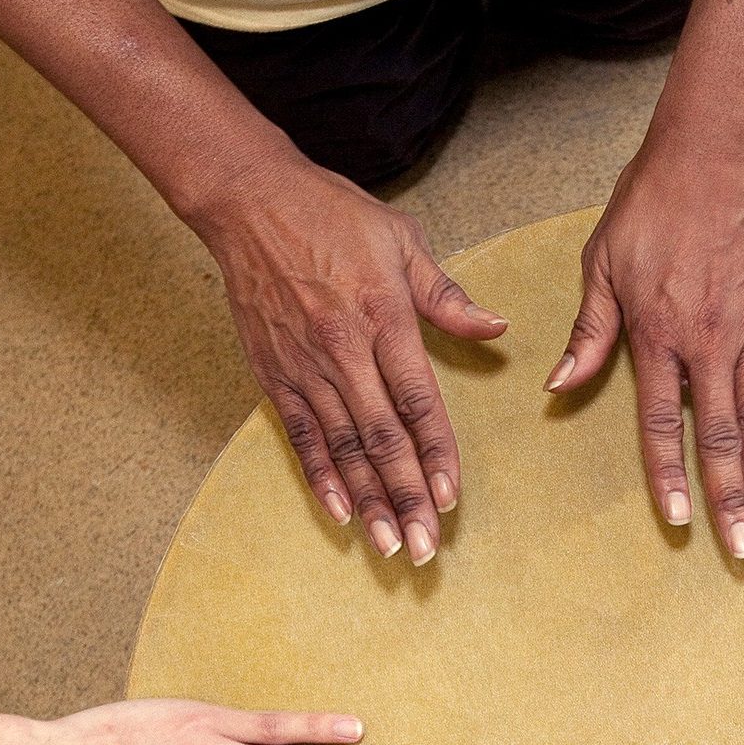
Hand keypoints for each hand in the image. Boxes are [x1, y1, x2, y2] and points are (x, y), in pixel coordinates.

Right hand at [199, 158, 507, 563]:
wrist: (246, 197)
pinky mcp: (274, 373)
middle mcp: (343, 350)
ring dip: (368, 501)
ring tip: (389, 546)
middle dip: (407, 497)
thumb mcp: (401, 240)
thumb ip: (447, 296)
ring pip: (343, 447)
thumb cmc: (330, 214)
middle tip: (424, 547)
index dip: (436, 453)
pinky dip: (320, 476)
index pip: (418, 401)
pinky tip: (340, 514)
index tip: (452, 497)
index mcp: (382, 318)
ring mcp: (305, 366)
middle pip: (382, 439)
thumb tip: (497, 326)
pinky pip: (300, 435)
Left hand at [547, 142, 743, 558]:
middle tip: (741, 550)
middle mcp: (707, 343)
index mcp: (657, 336)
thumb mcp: (600, 265)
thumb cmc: (648, 208)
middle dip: (729, 499)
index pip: (662, 423)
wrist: (712, 156)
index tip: (680, 521)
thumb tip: (557, 388)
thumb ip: (587, 332)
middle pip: (718, 437)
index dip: (669, 475)